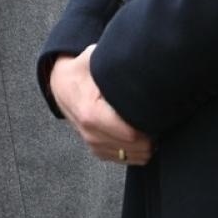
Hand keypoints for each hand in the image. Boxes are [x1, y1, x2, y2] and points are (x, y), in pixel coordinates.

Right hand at [49, 45, 152, 165]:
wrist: (60, 85)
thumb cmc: (79, 71)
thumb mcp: (92, 58)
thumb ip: (112, 60)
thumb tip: (138, 59)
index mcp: (91, 115)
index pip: (133, 134)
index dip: (150, 125)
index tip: (157, 112)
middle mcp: (91, 134)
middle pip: (137, 148)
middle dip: (152, 135)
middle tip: (156, 116)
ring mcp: (93, 144)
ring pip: (135, 156)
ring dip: (146, 143)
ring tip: (147, 123)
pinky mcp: (97, 150)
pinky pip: (127, 159)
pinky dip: (136, 149)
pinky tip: (138, 132)